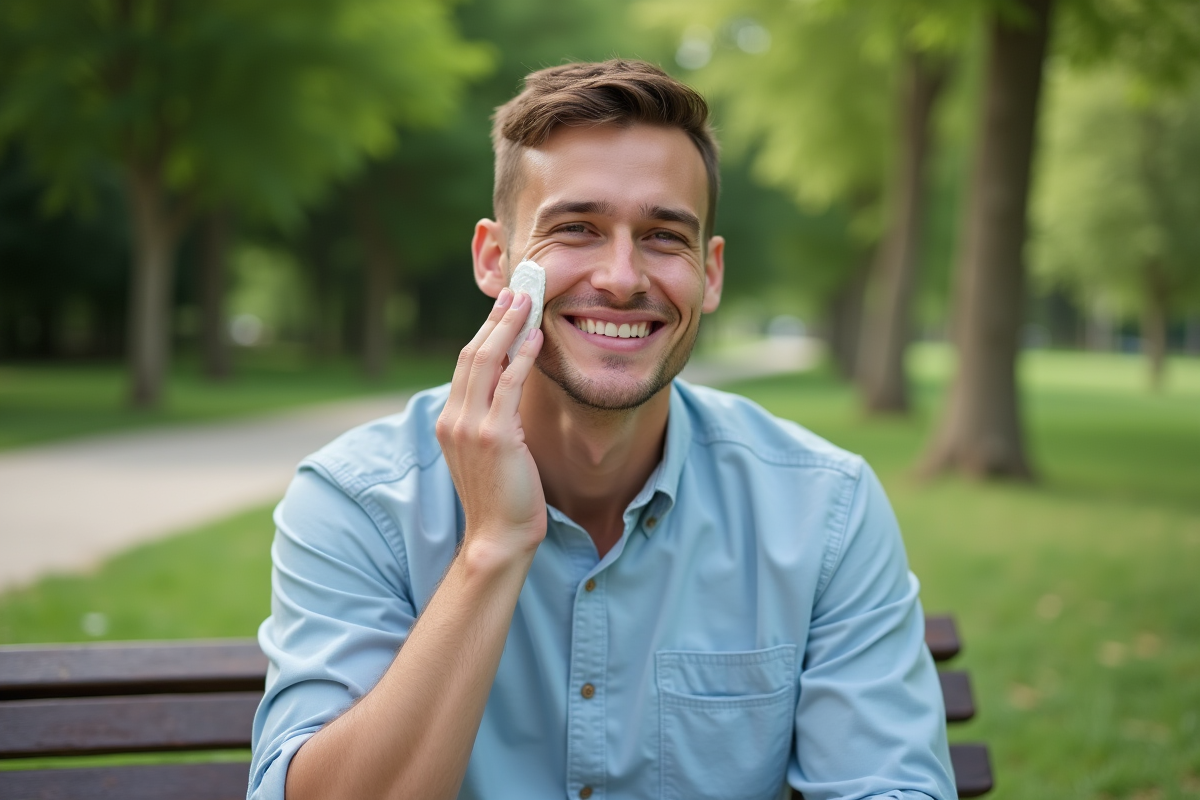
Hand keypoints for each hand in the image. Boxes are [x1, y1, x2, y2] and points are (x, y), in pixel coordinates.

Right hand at [436, 288, 545, 560]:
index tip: (505, 308)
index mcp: (450, 420)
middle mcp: (454, 418)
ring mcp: (470, 426)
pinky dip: (522, 355)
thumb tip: (510, 391)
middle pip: (472, 354)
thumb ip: (491, 420)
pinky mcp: (495, 436)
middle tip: (517, 290)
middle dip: (496, 318)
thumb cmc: (501, 498)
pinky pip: (509, 383)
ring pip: (486, 361)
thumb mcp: (489, 452)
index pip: (466, 364)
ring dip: (508, 326)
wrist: (497, 537)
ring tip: (527, 301)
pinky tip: (536, 337)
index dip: (486, 331)